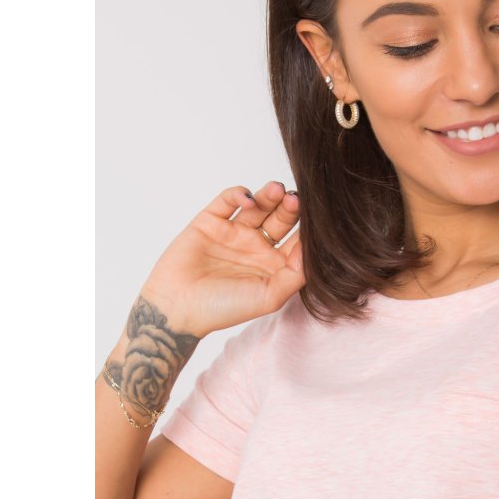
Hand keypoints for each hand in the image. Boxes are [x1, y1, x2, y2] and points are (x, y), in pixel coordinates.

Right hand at [139, 180, 304, 337]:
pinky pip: (228, 200)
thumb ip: (296, 274)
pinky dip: (240, 195)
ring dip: (270, 195)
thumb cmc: (224, 308)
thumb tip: (315, 250)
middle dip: (291, 207)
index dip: (309, 229)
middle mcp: (257, 246)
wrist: (178, 308)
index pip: (299, 240)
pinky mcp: (211, 221)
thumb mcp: (269, 297)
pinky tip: (248, 201)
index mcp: (274, 265)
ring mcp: (234, 232)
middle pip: (282, 219)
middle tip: (296, 199)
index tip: (320, 220)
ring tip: (277, 190)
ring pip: (259, 206)